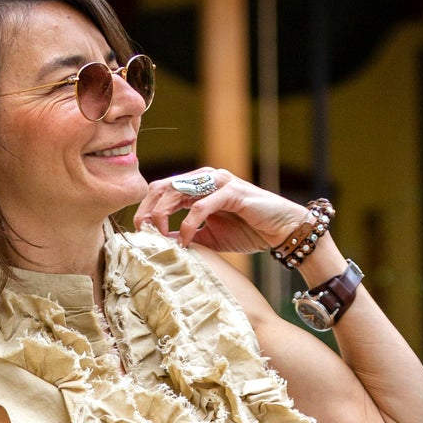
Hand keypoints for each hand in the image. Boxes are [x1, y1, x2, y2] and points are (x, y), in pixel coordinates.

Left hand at [134, 169, 318, 257]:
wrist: (282, 230)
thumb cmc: (248, 230)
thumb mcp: (210, 237)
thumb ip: (187, 236)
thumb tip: (162, 244)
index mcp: (197, 186)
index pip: (161, 191)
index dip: (146, 210)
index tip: (139, 235)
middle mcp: (205, 178)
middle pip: (162, 187)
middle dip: (148, 211)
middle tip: (142, 236)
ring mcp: (219, 182)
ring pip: (177, 192)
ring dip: (164, 217)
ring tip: (161, 239)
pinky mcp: (232, 192)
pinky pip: (201, 206)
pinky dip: (190, 225)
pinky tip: (187, 241)